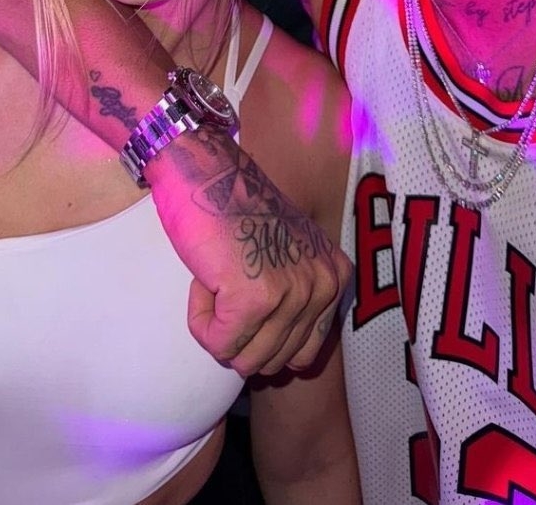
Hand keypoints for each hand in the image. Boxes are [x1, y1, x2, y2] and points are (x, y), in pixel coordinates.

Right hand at [149, 130, 351, 376]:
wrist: (204, 171)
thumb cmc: (234, 210)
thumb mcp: (288, 253)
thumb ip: (299, 299)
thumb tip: (285, 364)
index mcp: (336, 276)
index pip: (302, 356)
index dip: (262, 332)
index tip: (249, 284)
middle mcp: (323, 285)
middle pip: (271, 363)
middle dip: (237, 330)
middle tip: (230, 278)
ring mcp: (291, 292)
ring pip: (243, 360)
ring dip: (218, 324)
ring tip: (220, 276)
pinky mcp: (253, 299)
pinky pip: (217, 344)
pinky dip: (200, 319)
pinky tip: (205, 278)